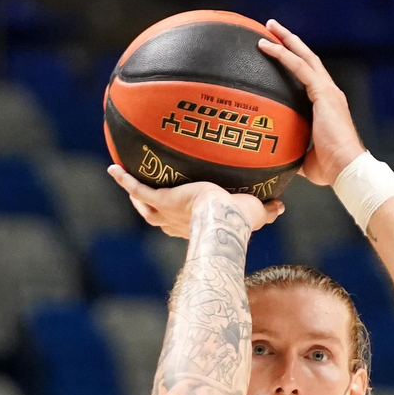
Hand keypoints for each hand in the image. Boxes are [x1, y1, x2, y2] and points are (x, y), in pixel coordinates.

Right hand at [107, 166, 283, 238]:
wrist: (222, 217)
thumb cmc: (239, 221)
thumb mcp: (256, 212)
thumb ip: (267, 210)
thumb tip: (281, 206)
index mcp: (198, 227)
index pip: (186, 225)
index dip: (184, 221)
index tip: (186, 213)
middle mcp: (180, 223)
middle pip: (160, 219)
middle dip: (154, 212)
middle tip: (148, 201)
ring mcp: (168, 212)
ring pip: (146, 208)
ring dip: (136, 197)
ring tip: (125, 182)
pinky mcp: (162, 199)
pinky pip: (137, 188)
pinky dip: (124, 180)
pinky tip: (112, 167)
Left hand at [257, 18, 365, 185]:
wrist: (347, 169)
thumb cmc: (331, 169)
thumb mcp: (308, 159)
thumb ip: (295, 152)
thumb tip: (280, 158)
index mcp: (328, 105)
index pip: (310, 76)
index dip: (295, 61)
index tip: (280, 51)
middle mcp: (330, 93)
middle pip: (308, 59)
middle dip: (290, 41)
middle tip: (272, 28)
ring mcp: (328, 91)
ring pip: (304, 57)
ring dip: (286, 40)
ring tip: (269, 27)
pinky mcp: (323, 94)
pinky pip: (300, 67)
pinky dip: (283, 55)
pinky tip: (268, 46)